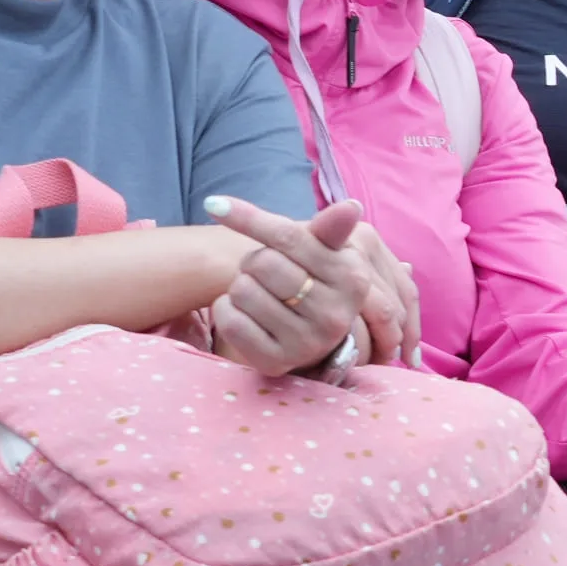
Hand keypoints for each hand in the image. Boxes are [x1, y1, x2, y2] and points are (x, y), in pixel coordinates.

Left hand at [201, 195, 386, 375]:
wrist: (313, 339)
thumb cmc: (313, 283)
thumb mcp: (326, 254)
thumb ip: (330, 230)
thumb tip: (352, 206)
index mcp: (352, 278)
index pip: (289, 237)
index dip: (249, 217)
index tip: (214, 203)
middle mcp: (335, 314)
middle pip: (263, 263)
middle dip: (254, 262)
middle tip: (265, 273)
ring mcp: (308, 342)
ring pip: (243, 291)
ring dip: (240, 288)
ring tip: (260, 296)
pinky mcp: (277, 362)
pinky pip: (230, 321)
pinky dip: (226, 311)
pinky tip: (245, 315)